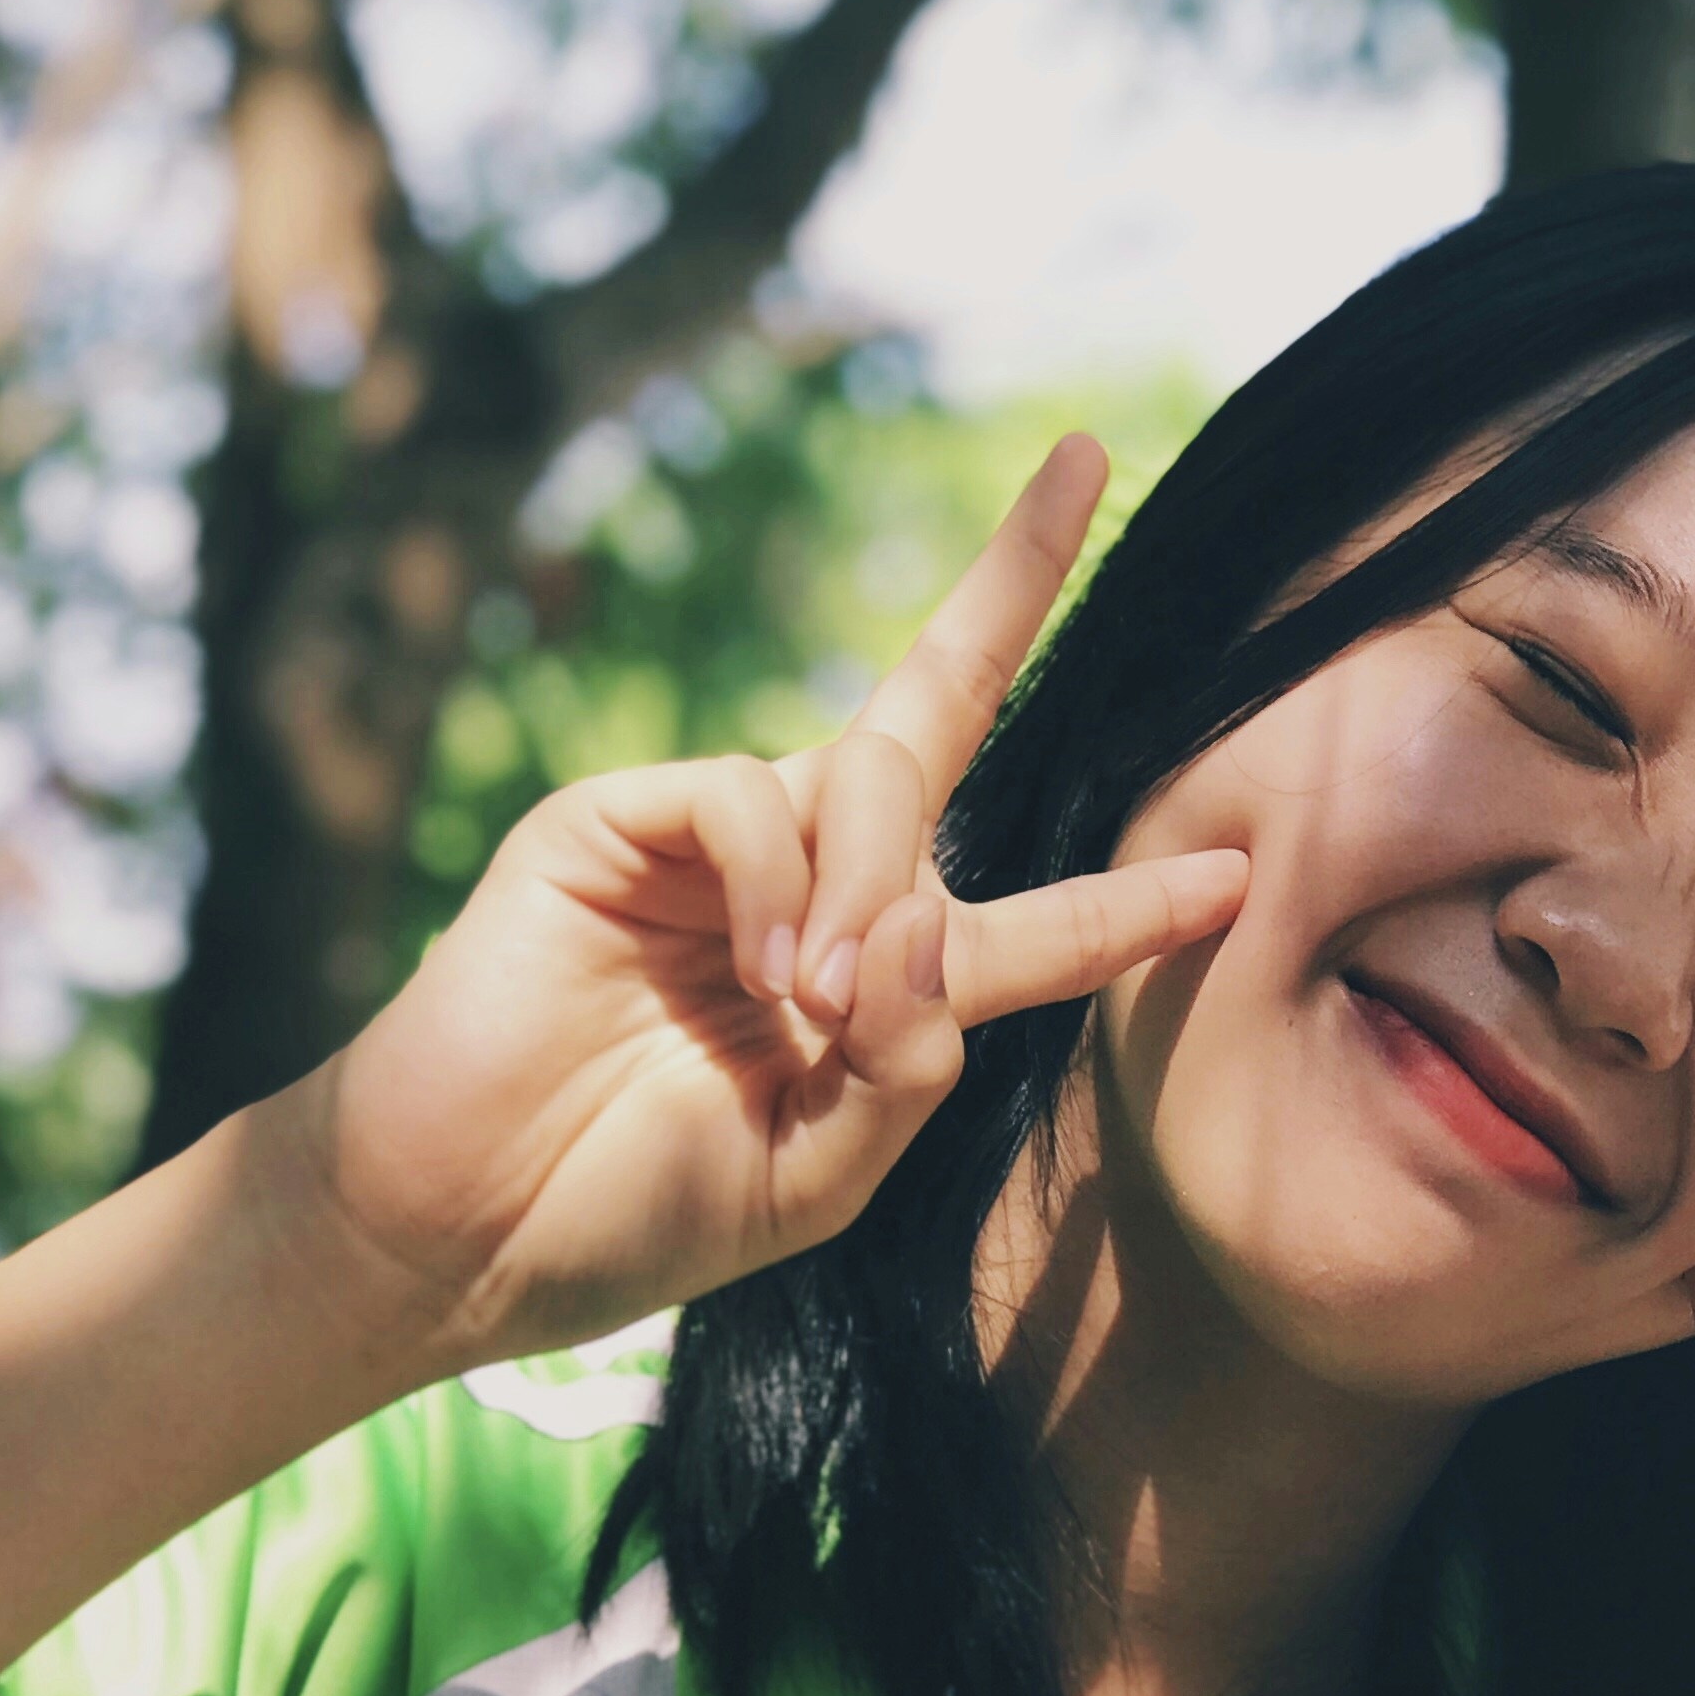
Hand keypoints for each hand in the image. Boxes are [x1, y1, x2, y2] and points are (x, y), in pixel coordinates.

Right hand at [300, 434, 1247, 1373]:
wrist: (459, 1235)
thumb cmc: (631, 1212)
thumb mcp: (822, 1174)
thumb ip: (909, 1067)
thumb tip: (933, 919)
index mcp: (871, 991)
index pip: (1026, 922)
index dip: (1128, 904)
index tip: (1236, 878)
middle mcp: (807, 890)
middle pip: (934, 712)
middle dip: (1011, 582)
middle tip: (1080, 460)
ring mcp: (711, 848)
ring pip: (862, 778)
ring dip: (872, 885)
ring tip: (816, 1003)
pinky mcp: (615, 822)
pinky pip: (747, 796)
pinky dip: (782, 880)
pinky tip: (765, 972)